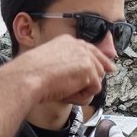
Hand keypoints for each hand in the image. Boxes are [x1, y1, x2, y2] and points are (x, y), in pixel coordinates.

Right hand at [0, 34, 114, 105]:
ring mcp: (86, 57)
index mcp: (67, 41)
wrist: (27, 77)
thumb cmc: (31, 72)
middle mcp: (79, 45)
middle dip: (92, 79)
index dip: (100, 61)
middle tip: (74, 88)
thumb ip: (67, 61)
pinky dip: (81, 96)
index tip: (109, 68)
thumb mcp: (49, 60)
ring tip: (63, 89)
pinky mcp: (90, 70)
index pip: (91, 50)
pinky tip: (66, 92)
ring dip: (83, 89)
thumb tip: (82, 72)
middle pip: (99, 66)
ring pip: (96, 80)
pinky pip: (94, 90)